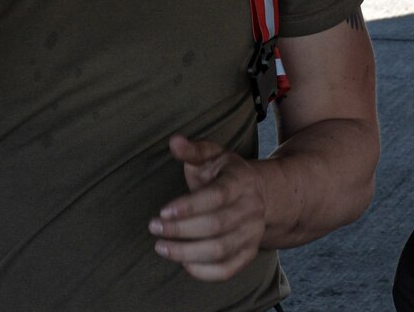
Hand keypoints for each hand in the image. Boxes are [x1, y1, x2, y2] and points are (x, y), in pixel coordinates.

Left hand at [150, 136, 267, 281]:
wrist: (259, 194)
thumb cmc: (225, 173)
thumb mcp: (211, 155)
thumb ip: (192, 150)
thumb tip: (174, 141)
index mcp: (241, 181)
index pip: (216, 196)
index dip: (189, 206)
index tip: (162, 211)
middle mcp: (251, 209)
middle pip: (216, 226)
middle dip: (181, 230)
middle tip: (154, 228)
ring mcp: (252, 234)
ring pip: (220, 250)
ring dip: (187, 253)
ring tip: (161, 247)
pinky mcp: (249, 253)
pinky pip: (227, 270)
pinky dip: (204, 271)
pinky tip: (182, 263)